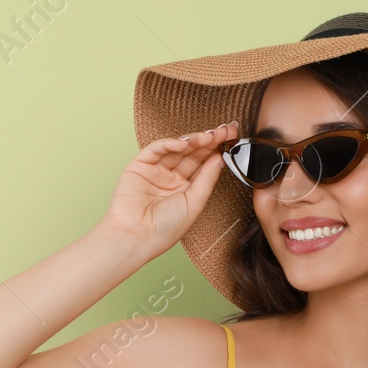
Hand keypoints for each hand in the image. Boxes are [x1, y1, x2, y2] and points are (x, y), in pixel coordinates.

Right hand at [99, 121, 237, 257]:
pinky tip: (184, 144)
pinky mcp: (139, 166)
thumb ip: (207, 179)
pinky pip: (156, 149)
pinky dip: (170, 144)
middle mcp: (170, 179)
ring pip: (176, 149)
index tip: (232, 138)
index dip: (217, 150)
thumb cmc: (164, 229)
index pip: (204, 165)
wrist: (135, 237)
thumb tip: (220, 159)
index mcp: (185, 190)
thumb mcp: (194, 203)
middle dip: (209, 141)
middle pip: (193, 154)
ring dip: (193, 140)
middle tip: (225, 130)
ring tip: (208, 136)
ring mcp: (155, 171)